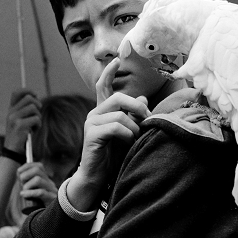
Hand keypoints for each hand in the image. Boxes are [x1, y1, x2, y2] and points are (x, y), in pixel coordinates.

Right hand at [3, 89, 41, 152]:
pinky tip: (33, 131)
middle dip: (37, 105)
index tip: (35, 95)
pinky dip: (38, 125)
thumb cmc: (19, 136)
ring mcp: (14, 118)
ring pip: (34, 108)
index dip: (28, 91)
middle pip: (29, 98)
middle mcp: (11, 112)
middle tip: (37, 115)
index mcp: (10, 110)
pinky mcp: (20, 125)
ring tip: (34, 125)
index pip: (17, 93)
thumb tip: (35, 98)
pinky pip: (36, 119)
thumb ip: (25, 110)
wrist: (12, 151)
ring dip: (38, 117)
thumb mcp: (19, 121)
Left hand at [17, 162, 58, 206]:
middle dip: (25, 175)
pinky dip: (29, 193)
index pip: (38, 166)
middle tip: (21, 184)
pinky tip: (24, 195)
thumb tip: (18, 173)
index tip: (18, 173)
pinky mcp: (51, 200)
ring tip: (23, 193)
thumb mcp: (32, 194)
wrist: (49, 221)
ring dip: (26, 185)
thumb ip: (26, 184)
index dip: (27, 166)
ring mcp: (52, 191)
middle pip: (37, 170)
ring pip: (38, 179)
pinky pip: (40, 192)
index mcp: (46, 180)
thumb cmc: (39, 208)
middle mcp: (50, 184)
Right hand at [67, 59, 150, 210]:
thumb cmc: (112, 155)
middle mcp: (95, 114)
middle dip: (136, 107)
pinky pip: (115, 127)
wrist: (97, 177)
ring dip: (133, 126)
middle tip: (146, 119)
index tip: (116, 60)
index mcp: (103, 111)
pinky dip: (127, 134)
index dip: (110, 72)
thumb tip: (143, 99)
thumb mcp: (127, 133)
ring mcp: (91, 124)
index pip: (103, 86)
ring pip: (119, 113)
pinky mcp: (91, 135)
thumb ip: (133, 116)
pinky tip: (128, 143)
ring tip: (135, 138)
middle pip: (117, 98)